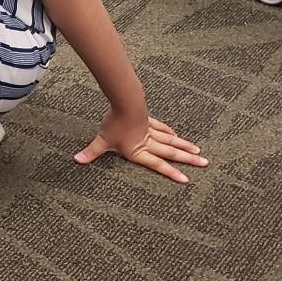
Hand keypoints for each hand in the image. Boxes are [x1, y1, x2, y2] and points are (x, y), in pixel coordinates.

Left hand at [75, 109, 208, 183]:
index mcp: (139, 151)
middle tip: (204, 164)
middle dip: (187, 160)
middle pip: (171, 153)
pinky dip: (170, 133)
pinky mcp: (149, 120)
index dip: (171, 173)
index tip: (186, 179)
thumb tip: (77, 160)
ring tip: (198, 152)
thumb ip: (91, 152)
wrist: (125, 101)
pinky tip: (176, 135)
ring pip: (171, 141)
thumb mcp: (102, 140)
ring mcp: (151, 130)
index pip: (158, 165)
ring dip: (184, 147)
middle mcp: (148, 142)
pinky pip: (162, 129)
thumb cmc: (114, 123)